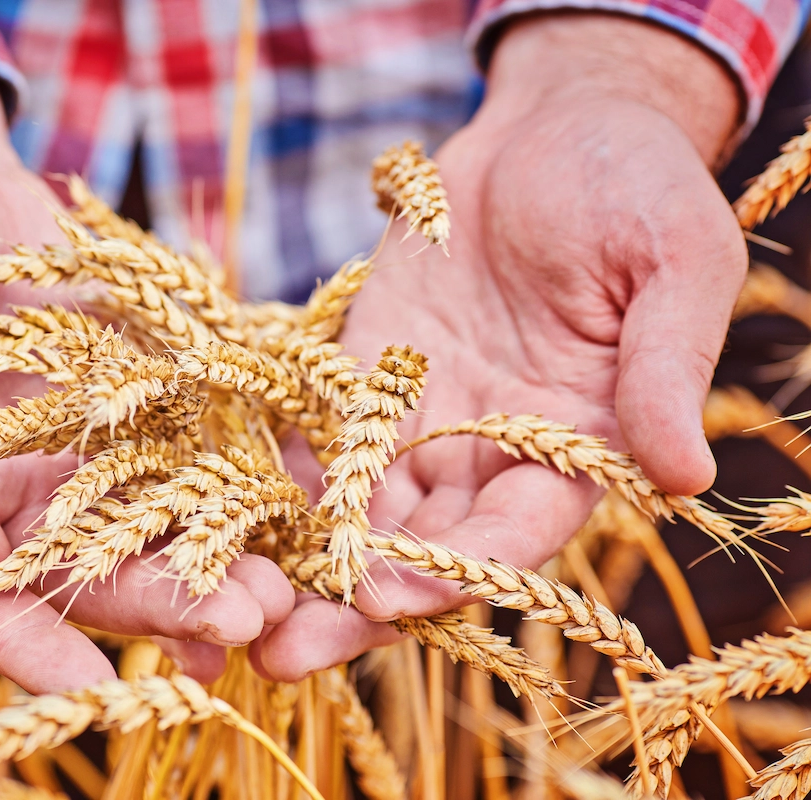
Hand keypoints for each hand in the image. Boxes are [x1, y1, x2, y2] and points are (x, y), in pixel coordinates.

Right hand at [0, 69, 292, 690]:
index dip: (20, 640)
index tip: (81, 687)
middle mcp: (14, 478)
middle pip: (87, 566)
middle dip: (157, 602)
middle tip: (238, 627)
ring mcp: (86, 437)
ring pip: (158, 516)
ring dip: (222, 554)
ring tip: (293, 583)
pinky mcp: (142, 385)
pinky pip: (201, 435)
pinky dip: (249, 466)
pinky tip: (309, 492)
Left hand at [255, 13, 747, 679]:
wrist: (558, 127)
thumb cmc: (637, 187)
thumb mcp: (675, 263)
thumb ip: (667, 366)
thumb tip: (684, 475)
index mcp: (575, 445)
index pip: (516, 533)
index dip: (459, 568)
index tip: (393, 593)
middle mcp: (489, 450)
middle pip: (421, 547)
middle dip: (354, 601)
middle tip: (279, 655)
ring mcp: (421, 415)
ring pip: (358, 509)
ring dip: (297, 561)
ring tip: (225, 607)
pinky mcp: (362, 372)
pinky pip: (315, 434)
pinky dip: (270, 475)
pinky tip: (207, 513)